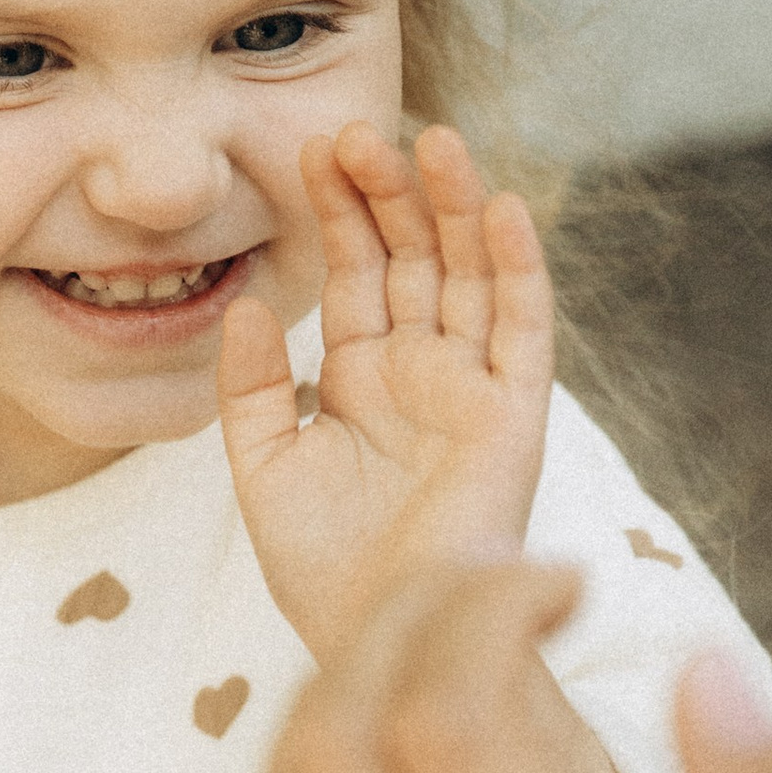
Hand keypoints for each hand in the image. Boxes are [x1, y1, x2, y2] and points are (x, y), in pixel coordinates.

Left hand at [219, 121, 552, 667]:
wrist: (375, 641)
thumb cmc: (320, 569)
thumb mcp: (264, 467)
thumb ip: (252, 387)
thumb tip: (248, 303)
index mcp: (363, 378)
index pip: (359, 272)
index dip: (341, 212)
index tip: (312, 150)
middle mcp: (424, 373)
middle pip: (415, 259)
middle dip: (390, 195)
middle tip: (360, 131)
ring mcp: (473, 390)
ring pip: (469, 277)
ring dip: (454, 209)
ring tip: (432, 141)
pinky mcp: (517, 418)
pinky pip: (523, 331)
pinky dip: (518, 269)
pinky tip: (501, 209)